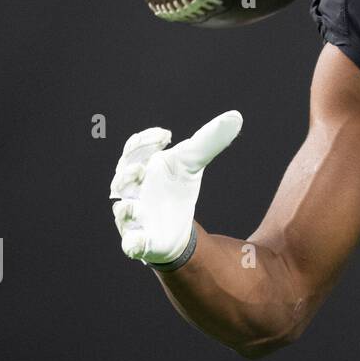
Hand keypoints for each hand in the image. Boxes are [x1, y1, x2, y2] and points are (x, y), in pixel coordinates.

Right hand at [109, 111, 242, 265]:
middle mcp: (130, 191)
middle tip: (141, 168)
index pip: (134, 150)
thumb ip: (209, 141)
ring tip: (134, 205)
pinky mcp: (139, 241)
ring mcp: (132, 218)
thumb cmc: (175, 187)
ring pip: (124, 212)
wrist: (176, 225)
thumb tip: (236, 117)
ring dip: (127, 208)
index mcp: (139, 166)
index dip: (144, 142)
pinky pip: (131, 244)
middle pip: (123, 180)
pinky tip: (137, 242)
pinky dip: (133, 243)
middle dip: (128, 174)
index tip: (165, 135)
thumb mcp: (192, 163)